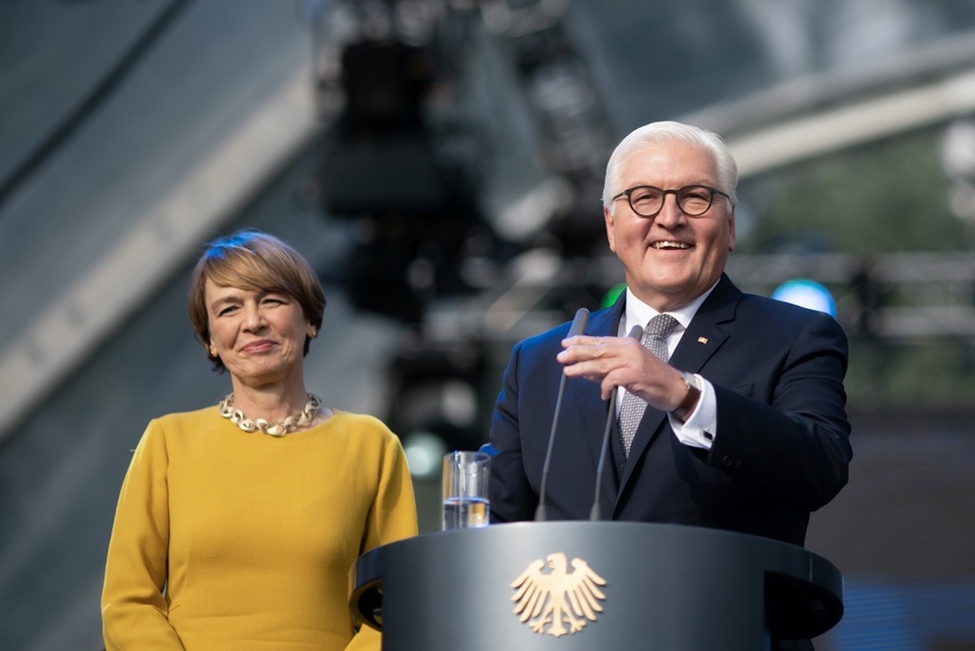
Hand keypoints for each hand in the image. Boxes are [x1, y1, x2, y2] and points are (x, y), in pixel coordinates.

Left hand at [557, 335, 685, 408]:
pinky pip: (612, 379)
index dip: (581, 341)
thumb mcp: (628, 369)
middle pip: (598, 349)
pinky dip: (604, 387)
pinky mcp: (636, 374)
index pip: (600, 340)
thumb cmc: (651, 379)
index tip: (566, 343)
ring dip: (583, 368)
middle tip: (561, 357)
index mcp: (627, 344)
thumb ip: (607, 368)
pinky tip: (603, 394)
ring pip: (601, 362)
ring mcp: (633, 360)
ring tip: (569, 372)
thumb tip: (586, 370)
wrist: (675, 388)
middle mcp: (629, 349)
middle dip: (577, 352)